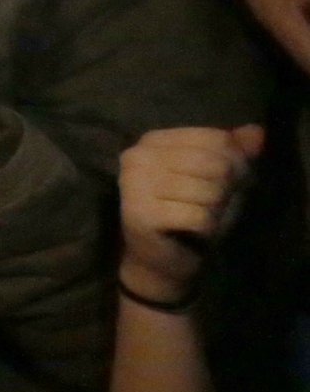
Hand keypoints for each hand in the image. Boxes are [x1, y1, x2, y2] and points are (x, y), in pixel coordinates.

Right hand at [119, 124, 266, 303]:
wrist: (158, 260)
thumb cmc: (187, 213)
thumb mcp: (214, 177)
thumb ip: (234, 152)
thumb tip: (257, 132)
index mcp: (152, 141)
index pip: (215, 138)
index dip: (236, 162)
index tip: (228, 182)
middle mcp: (137, 158)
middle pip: (214, 164)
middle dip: (226, 188)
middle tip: (215, 203)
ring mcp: (134, 185)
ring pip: (209, 190)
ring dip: (215, 210)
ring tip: (201, 215)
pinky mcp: (141, 214)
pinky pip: (198, 216)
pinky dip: (206, 227)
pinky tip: (193, 230)